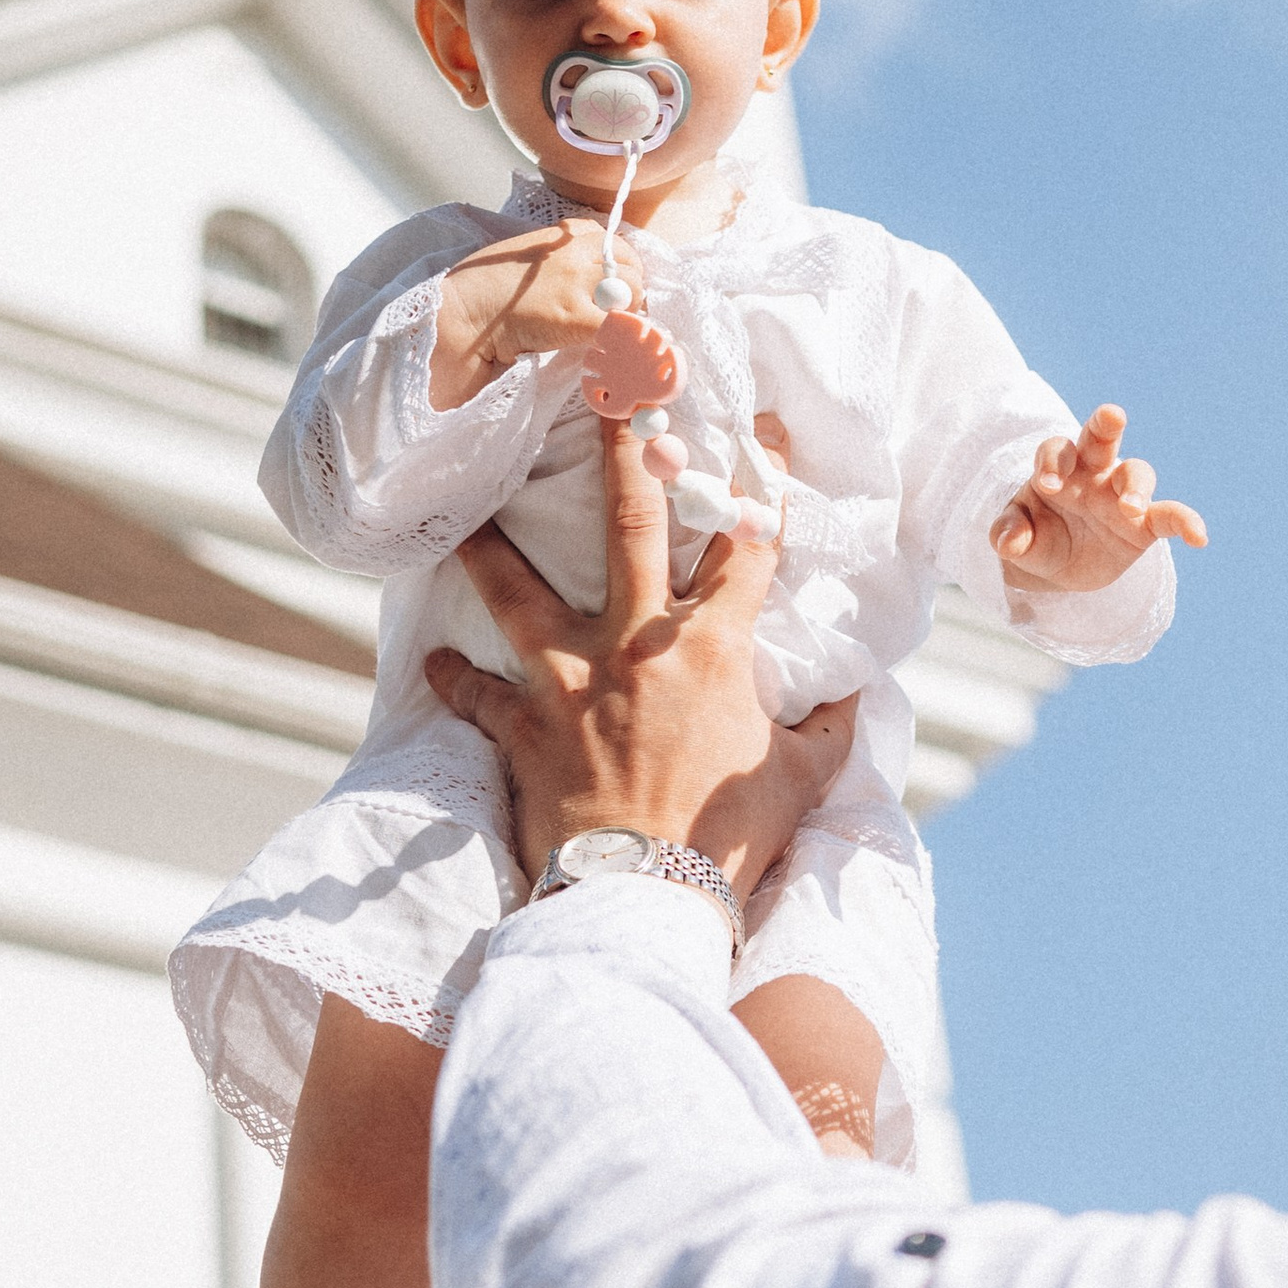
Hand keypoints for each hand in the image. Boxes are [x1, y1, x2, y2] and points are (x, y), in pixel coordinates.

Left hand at [423, 416, 855, 903]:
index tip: (759, 428)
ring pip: (521, 595)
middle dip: (623, 452)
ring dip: (492, 553)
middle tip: (604, 389)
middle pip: (629, 527)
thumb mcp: (799, 782)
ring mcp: (571, 682)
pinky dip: (454, 678)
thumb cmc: (728, 840)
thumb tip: (854, 698)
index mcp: (713, 648)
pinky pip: (476, 696)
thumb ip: (826, 730)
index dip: (759, 484)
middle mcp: (636, 644)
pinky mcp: (522, 729)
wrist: (645, 898)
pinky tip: (434, 658)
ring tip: (465, 517)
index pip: (747, 548)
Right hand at [430, 219, 638, 410]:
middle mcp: (578, 252)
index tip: (612, 290)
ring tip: (607, 331)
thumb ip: (562, 256)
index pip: (617, 245)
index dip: (620, 270)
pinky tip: (606, 347)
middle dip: (630, 291)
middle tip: (614, 315)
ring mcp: (580, 283)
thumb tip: (594, 273)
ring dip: (627, 314)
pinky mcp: (578, 317)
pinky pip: (620, 326)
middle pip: (632, 267)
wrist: (465, 313)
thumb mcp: (528, 254)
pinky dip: (621, 337)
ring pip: (634, 294)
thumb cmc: (486, 287)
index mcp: (566, 234)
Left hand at [990, 404, 1206, 595]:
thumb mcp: (1015, 537)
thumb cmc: (1035, 537)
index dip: (1052, 463)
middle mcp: (1093, 473)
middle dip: (1106, 423)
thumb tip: (1007, 543)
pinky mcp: (1143, 525)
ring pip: (1137, 472)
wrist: (1057, 568)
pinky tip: (1199, 537)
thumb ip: (1009, 534)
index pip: (1057, 450)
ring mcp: (1120, 495)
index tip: (1047, 486)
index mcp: (1059, 468)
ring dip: (1136, 486)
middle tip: (1112, 415)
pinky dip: (1186, 522)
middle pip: (1101, 437)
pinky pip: (1169, 516)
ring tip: (1130, 508)